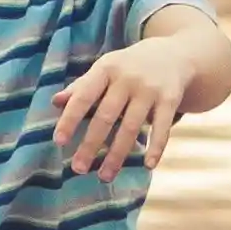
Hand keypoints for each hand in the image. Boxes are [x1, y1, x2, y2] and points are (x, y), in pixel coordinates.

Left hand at [52, 41, 191, 177]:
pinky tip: (148, 166)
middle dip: (90, 145)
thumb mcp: (105, 69)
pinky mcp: (171, 99)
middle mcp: (128, 78)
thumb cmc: (129, 67)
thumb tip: (54, 102)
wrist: (176, 53)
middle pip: (106, 116)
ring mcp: (150, 89)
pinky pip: (163, 127)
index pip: (83, 97)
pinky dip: (156, 147)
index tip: (58, 141)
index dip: (70, 119)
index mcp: (106, 69)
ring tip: (104, 176)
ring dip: (117, 155)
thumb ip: (81, 87)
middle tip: (77, 169)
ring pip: (131, 127)